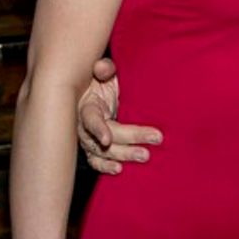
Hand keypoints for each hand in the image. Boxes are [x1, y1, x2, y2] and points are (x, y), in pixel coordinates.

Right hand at [77, 55, 161, 173]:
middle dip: (130, 139)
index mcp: (86, 106)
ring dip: (124, 155)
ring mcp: (88, 138)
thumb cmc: (100, 82)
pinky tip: (119, 170)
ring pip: (103, 152)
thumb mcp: (102, 72)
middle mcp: (84, 125)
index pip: (90, 119)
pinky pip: (97, 161)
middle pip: (105, 137)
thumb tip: (104, 68)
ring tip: (145, 155)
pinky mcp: (94, 148)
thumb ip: (104, 69)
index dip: (97, 129)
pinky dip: (106, 167)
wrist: (92, 92)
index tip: (107, 139)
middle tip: (155, 138)